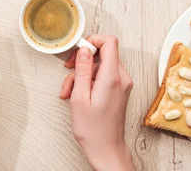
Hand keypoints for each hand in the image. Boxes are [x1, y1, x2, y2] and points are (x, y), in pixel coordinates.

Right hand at [60, 35, 135, 170]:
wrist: (106, 149)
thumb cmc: (92, 129)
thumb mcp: (79, 96)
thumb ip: (82, 69)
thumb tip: (84, 49)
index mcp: (113, 77)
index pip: (110, 42)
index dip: (93, 41)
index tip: (78, 52)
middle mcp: (122, 78)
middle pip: (102, 54)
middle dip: (82, 62)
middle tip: (68, 73)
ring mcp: (122, 84)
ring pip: (100, 66)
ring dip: (82, 75)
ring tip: (70, 92)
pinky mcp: (119, 89)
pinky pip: (103, 76)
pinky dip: (89, 81)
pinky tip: (78, 95)